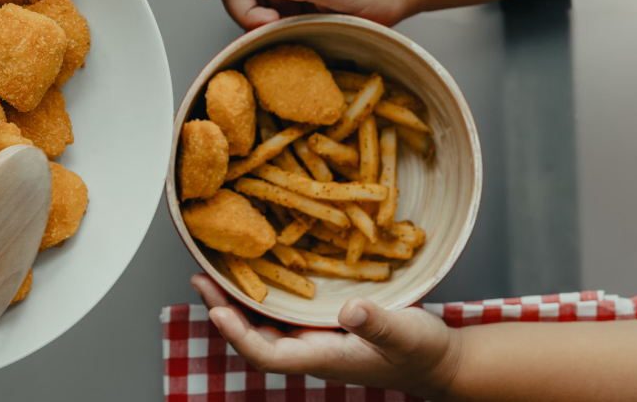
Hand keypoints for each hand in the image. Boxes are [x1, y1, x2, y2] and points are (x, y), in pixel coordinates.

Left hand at [192, 275, 460, 400]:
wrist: (438, 361)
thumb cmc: (423, 351)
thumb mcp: (406, 333)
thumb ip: (378, 323)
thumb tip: (349, 310)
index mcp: (324, 357)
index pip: (269, 356)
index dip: (239, 337)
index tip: (216, 313)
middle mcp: (310, 350)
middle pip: (254, 339)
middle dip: (223, 313)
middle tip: (199, 280)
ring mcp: (313, 339)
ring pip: (263, 326)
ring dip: (235, 303)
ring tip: (211, 274)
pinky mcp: (320, 326)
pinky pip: (279, 314)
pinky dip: (259, 296)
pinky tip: (250, 275)